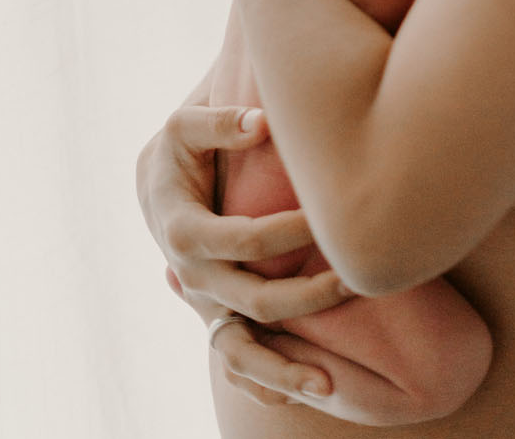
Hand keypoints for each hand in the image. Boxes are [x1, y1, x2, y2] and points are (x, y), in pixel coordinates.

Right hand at [137, 104, 350, 406]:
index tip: (329, 216)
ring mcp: (206, 305)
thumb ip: (220, 122)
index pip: (245, 239)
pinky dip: (268, 383)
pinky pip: (240, 362)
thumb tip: (262, 122)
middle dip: (308, 296)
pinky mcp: (218, 316)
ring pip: (242, 352)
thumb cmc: (179, 151)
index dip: (290, 229)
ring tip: (331, 385)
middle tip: (357, 281)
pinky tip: (311, 391)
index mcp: (184, 232)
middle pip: (255, 300)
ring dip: (284, 370)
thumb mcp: (185, 127)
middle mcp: (195, 278)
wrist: (156, 188)